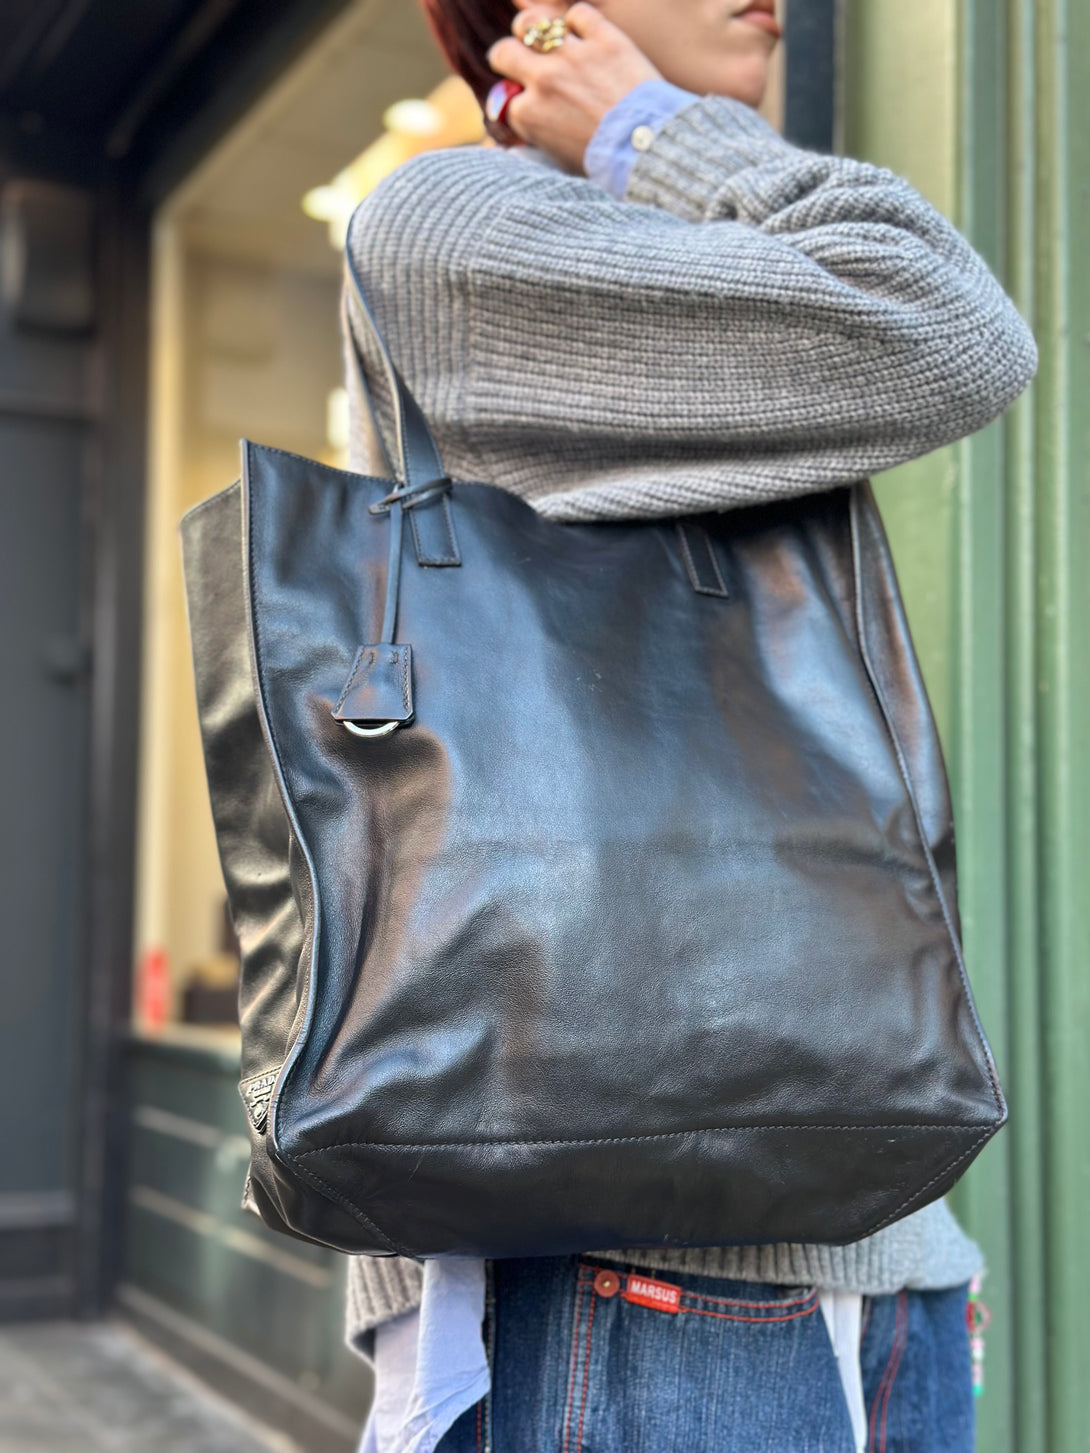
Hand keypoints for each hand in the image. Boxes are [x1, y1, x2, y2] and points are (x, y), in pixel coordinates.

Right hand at [487, 1, 661, 172]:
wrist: (648, 150)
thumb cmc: (606, 163)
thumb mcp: (559, 160)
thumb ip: (535, 138)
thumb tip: (519, 131)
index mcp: (529, 115)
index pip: (505, 100)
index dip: (517, 100)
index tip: (527, 103)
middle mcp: (544, 80)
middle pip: (504, 53)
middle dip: (508, 58)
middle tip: (520, 61)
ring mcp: (572, 56)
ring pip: (531, 23)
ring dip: (533, 30)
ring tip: (543, 38)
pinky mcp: (604, 39)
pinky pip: (577, 14)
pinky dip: (577, 22)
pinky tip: (583, 34)